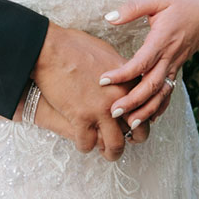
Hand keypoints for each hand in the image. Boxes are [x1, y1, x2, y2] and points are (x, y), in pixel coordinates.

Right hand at [31, 23, 140, 160]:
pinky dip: (85, 146)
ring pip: (115, 145)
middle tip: (124, 141)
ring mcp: (101, 110)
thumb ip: (121, 73)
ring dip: (111, 153)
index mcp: (130, 82)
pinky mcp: (81, 117)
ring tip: (105, 152)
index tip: (134, 124)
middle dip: (132, 140)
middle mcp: (121, 98)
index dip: (143, 119)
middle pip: (138, 131)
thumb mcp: (109, 54)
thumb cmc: (76, 46)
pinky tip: (82, 141)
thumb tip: (124, 80)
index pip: (147, 109)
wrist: (52, 48)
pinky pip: (87, 143)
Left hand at [96, 0, 198, 129]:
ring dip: (147, 110)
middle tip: (113, 112)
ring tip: (129, 124)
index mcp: (163, 39)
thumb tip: (109, 17)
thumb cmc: (182, 1)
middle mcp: (171, 55)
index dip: (122, 74)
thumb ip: (133, 8)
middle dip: (132, 101)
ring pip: (162, 93)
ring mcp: (176, 63)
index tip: (102, 80)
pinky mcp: (178, 66)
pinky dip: (161, 106)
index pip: (141, 63)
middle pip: (151, 85)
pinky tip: (150, 118)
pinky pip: (170, 90)